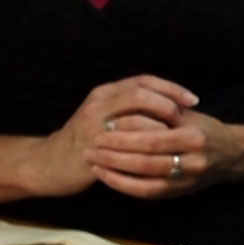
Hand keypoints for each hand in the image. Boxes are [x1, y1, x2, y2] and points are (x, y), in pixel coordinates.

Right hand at [26, 75, 197, 196]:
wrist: (49, 164)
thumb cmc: (86, 141)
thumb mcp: (105, 115)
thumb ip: (129, 107)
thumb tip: (170, 105)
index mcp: (105, 93)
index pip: (144, 80)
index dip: (171, 88)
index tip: (194, 99)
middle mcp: (99, 104)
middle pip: (141, 93)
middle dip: (169, 104)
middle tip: (188, 118)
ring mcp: (94, 126)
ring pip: (136, 118)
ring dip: (161, 128)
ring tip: (178, 138)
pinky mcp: (92, 150)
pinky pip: (126, 148)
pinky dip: (146, 150)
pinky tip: (161, 156)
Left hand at [85, 109, 243, 198]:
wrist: (232, 155)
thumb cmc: (205, 129)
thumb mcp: (188, 114)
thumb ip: (161, 112)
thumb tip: (123, 111)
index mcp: (193, 136)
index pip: (152, 136)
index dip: (125, 135)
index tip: (102, 127)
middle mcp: (192, 161)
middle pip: (146, 160)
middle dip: (114, 154)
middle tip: (90, 146)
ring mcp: (187, 181)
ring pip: (144, 180)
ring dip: (115, 172)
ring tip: (94, 162)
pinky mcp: (180, 193)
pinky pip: (147, 193)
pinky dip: (125, 186)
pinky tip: (108, 178)